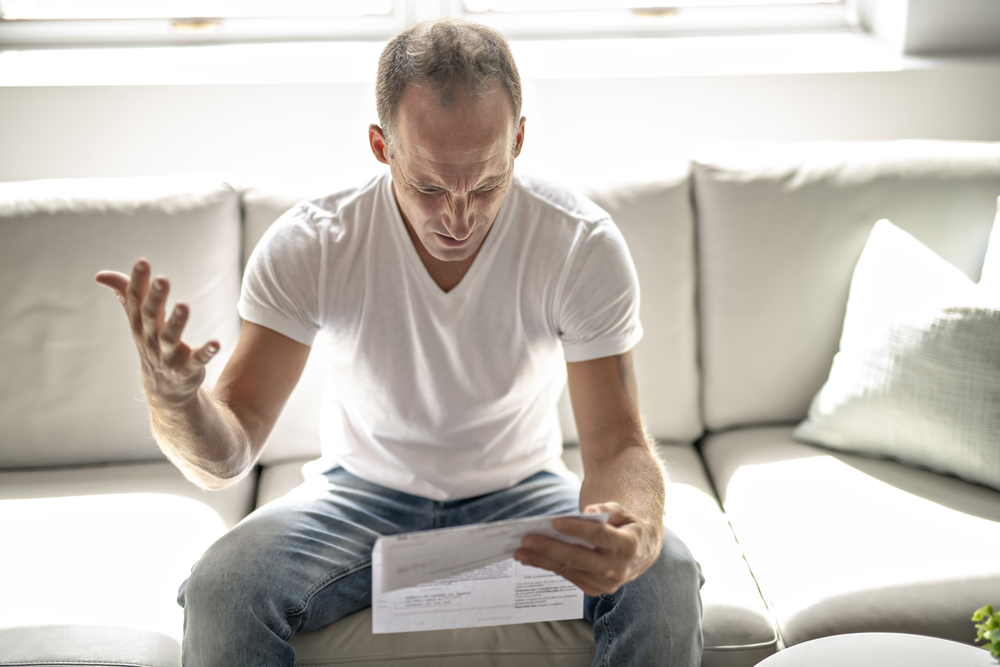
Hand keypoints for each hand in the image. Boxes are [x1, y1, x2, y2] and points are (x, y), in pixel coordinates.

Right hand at [95, 259, 219, 407]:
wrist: (163, 389)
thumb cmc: (152, 344)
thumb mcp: (138, 320)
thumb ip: (126, 295)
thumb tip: (100, 275)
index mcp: (140, 324)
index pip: (136, 300)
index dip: (138, 281)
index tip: (143, 262)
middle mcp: (151, 338)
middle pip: (151, 316)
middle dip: (155, 298)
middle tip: (162, 279)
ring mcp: (168, 355)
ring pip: (170, 338)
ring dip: (177, 322)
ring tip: (183, 305)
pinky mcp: (187, 369)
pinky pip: (196, 360)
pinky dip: (205, 352)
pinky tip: (216, 343)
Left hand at [514, 502, 661, 596]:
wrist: (640, 553)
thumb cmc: (626, 526)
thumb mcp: (623, 513)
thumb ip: (608, 509)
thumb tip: (588, 511)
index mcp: (628, 546)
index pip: (599, 536)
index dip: (577, 529)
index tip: (554, 522)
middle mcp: (618, 569)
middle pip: (579, 558)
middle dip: (550, 548)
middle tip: (526, 539)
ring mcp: (606, 583)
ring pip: (570, 570)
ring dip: (542, 560)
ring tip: (520, 551)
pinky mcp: (595, 590)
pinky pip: (568, 576)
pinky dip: (548, 566)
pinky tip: (531, 558)